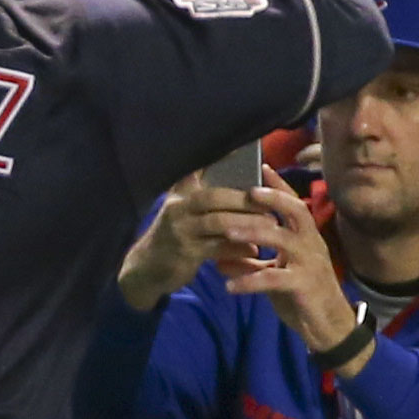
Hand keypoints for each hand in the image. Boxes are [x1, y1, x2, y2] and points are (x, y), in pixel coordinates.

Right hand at [118, 169, 272, 311]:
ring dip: (247, 223)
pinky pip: (218, 248)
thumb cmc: (176, 233)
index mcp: (179, 192)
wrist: (148, 266)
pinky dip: (238, 249)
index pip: (197, 169)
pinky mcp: (186, 253)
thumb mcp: (182, 209)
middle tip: (271, 203)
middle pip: (213, 197)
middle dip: (244, 199)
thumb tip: (244, 182)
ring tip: (270, 225)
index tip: (244, 151)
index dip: (219, 159)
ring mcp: (180, 230)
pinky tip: (253, 250)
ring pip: (218, 223)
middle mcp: (177, 207)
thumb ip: (204, 195)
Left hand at [218, 170, 371, 376]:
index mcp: (305, 238)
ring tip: (226, 233)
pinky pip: (274, 278)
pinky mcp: (304, 285)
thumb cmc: (302, 296)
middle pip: (295, 211)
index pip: (293, 204)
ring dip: (253, 234)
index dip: (279, 186)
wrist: (329, 330)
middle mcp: (310, 245)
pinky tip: (229, 285)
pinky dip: (249, 280)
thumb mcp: (275, 275)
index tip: (261, 166)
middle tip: (246, 192)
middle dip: (272, 199)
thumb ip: (251, 263)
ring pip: (283, 239)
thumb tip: (218, 258)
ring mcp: (310, 263)